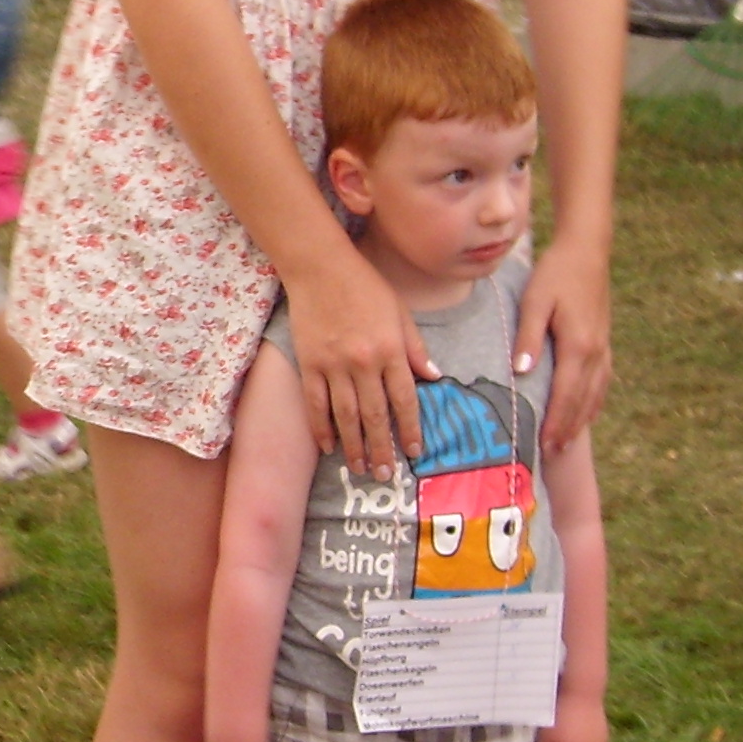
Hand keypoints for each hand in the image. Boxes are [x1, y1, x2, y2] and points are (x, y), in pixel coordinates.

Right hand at [282, 249, 435, 477]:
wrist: (320, 267)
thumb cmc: (365, 286)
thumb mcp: (401, 311)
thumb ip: (415, 347)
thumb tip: (433, 376)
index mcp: (391, 349)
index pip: (404, 398)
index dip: (409, 428)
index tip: (413, 451)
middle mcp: (364, 362)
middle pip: (375, 414)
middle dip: (382, 448)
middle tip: (385, 474)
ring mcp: (333, 365)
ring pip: (345, 416)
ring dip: (354, 446)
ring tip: (361, 468)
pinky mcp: (309, 363)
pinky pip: (315, 403)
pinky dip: (321, 427)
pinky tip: (328, 446)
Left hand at [514, 239, 612, 451]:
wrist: (587, 250)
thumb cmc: (555, 274)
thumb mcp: (534, 301)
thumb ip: (528, 337)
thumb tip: (521, 373)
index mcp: (577, 345)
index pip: (565, 394)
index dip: (555, 421)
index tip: (543, 443)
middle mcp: (595, 352)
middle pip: (581, 400)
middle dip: (566, 428)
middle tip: (551, 453)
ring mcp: (603, 347)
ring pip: (595, 393)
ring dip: (580, 419)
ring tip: (566, 442)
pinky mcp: (604, 340)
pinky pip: (602, 380)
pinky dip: (594, 400)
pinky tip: (587, 411)